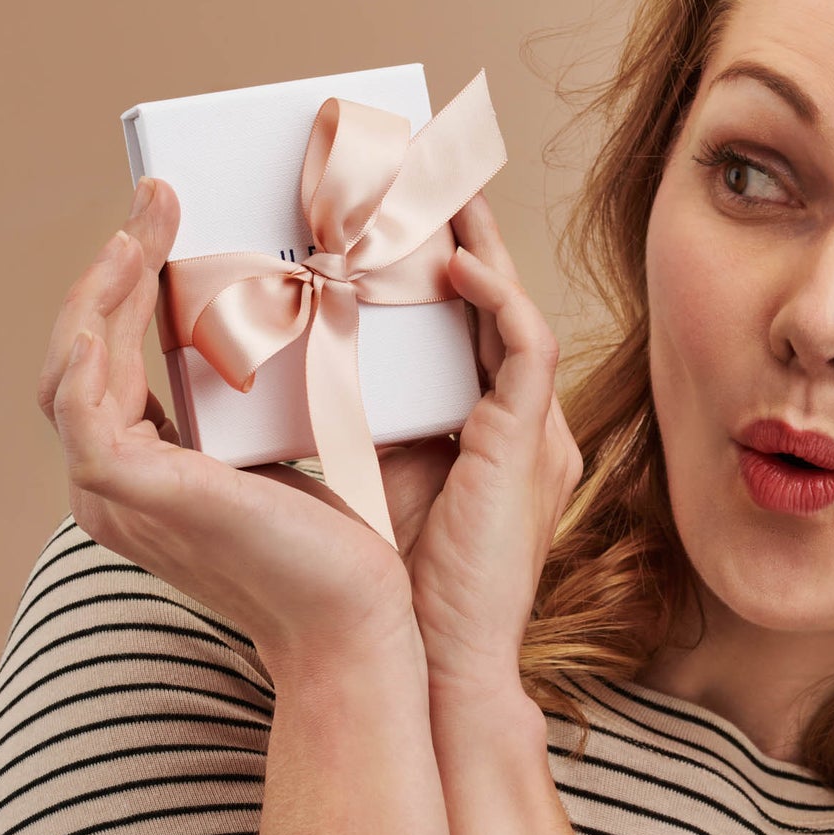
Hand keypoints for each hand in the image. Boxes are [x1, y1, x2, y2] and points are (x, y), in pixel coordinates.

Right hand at [37, 176, 422, 690]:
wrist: (357, 615)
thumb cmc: (336, 539)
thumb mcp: (283, 441)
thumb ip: (250, 393)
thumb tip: (271, 310)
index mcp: (146, 472)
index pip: (107, 363)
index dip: (124, 286)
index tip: (165, 218)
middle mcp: (113, 486)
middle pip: (78, 354)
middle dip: (111, 269)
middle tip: (157, 198)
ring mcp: (115, 494)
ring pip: (71, 370)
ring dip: (101, 287)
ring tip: (144, 222)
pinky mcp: (136, 495)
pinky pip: (86, 411)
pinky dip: (92, 352)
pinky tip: (120, 301)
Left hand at [404, 192, 582, 707]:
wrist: (435, 666)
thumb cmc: (399, 586)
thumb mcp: (374, 479)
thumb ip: (361, 418)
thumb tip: (300, 361)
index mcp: (486, 432)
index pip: (461, 329)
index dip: (433, 268)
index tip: (389, 216)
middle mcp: (518, 422)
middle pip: (491, 304)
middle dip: (458, 233)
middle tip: (416, 168)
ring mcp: (532, 431)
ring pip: (513, 310)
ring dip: (477, 244)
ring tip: (435, 182)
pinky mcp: (532, 443)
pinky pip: (527, 348)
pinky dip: (495, 299)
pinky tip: (454, 262)